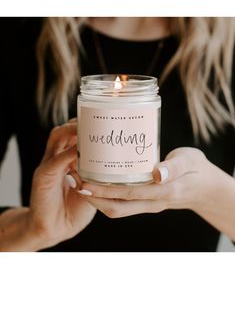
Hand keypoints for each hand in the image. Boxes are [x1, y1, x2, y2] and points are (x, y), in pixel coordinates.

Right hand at [29, 122, 95, 249]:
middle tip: (96, 121)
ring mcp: (48, 166)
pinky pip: (55, 161)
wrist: (55, 229)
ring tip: (88, 129)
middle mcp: (56, 158)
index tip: (103, 122)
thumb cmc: (74, 208)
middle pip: (63, 130)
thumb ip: (99, 174)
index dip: (85, 126)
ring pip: (56, 138)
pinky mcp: (42, 177)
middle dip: (78, 123)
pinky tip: (79, 150)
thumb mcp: (91, 188)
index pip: (72, 135)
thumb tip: (120, 164)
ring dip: (72, 131)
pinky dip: (67, 154)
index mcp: (66, 160)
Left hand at [78, 147, 219, 217]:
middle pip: (117, 207)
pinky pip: (124, 204)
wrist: (206, 188)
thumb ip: (175, 167)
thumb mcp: (190, 161)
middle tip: (75, 182)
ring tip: (81, 182)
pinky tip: (99, 182)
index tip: (84, 182)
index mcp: (163, 192)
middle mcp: (152, 202)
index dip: (104, 190)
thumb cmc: (198, 170)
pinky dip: (108, 197)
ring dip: (98, 200)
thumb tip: (158, 173)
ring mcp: (149, 204)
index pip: (128, 193)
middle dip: (94, 198)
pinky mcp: (147, 201)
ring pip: (118, 209)